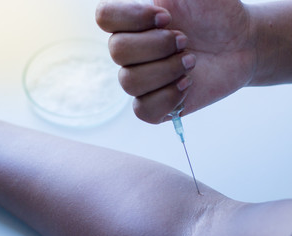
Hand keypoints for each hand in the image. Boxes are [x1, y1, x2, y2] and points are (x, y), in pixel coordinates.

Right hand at [96, 0, 255, 122]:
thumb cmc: (216, 12)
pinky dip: (166, 98)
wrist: (242, 42)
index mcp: (134, 22)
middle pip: (117, 51)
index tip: (166, 16)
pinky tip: (187, 85)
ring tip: (192, 62)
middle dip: (157, 46)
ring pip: (129, 82)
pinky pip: (143, 111)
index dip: (132, 17)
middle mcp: (134, 51)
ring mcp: (144, 79)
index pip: (105, 16)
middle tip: (186, 41)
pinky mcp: (157, 104)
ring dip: (166, 71)